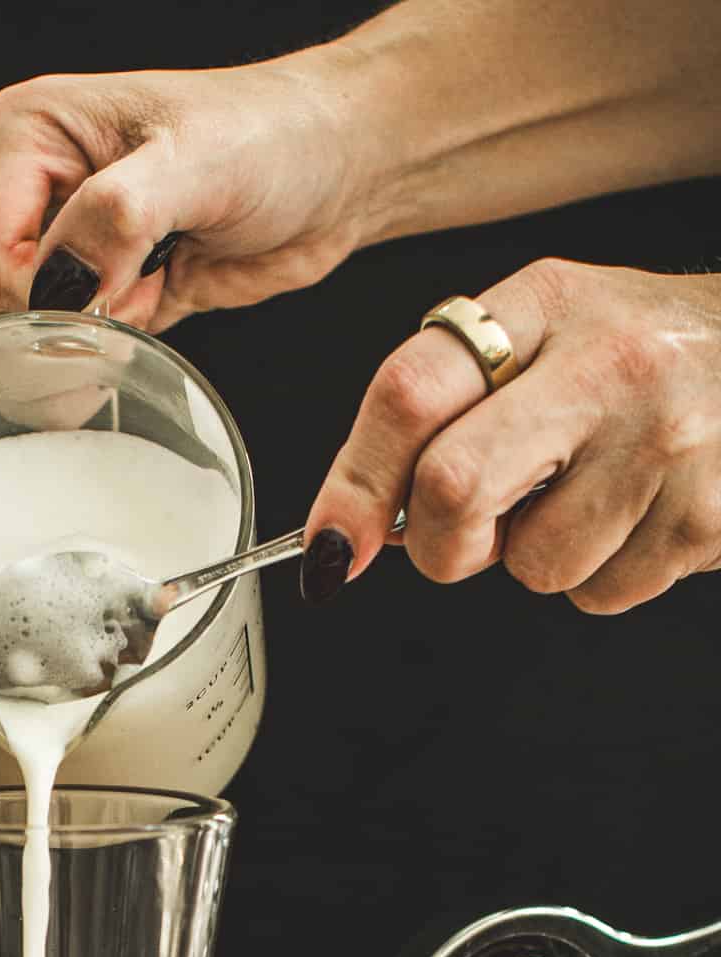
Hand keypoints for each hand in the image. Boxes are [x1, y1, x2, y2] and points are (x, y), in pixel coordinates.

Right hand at [0, 59, 365, 330]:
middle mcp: (39, 186)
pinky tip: (166, 296)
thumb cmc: (274, 135)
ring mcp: (71, 241)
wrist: (339, 169)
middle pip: (5, 299)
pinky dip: (123, 343)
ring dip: (100, 333)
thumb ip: (118, 218)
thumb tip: (64, 283)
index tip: (109, 297)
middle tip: (142, 283)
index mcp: (30, 132)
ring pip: (43, 330)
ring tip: (160, 279)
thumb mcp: (195, 164)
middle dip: (71, 319)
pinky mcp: (110, 287)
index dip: (40, 299)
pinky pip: (87, 345)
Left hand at [303, 260, 720, 612]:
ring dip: (541, 559)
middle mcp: (608, 362)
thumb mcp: (555, 335)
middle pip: (454, 486)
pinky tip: (644, 516)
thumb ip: (456, 408)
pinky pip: (601, 594)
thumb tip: (358, 529)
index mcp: (546, 303)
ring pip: (534, 565)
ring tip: (596, 498)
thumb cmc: (649, 362)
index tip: (332, 547)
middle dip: (440, 544)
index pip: (412, 390)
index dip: (354, 482)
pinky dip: (605, 576)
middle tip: (468, 540)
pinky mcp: (707, 515)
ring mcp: (665, 440)